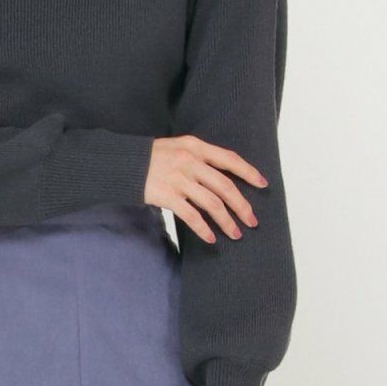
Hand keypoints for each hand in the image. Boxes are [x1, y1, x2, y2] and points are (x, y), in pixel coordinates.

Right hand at [144, 135, 268, 244]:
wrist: (123, 163)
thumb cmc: (153, 157)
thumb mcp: (179, 148)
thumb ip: (200, 157)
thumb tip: (223, 176)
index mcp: (196, 146)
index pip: (230, 159)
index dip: (249, 172)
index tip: (263, 184)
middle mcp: (190, 162)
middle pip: (225, 187)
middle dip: (242, 206)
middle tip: (252, 221)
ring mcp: (179, 179)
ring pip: (212, 204)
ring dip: (227, 221)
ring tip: (236, 234)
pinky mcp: (167, 196)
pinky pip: (192, 216)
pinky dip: (204, 230)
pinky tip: (212, 239)